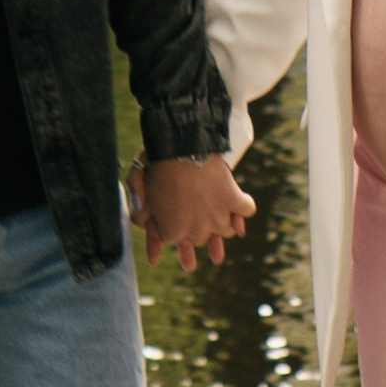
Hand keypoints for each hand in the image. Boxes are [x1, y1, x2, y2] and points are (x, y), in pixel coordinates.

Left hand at [136, 154, 255, 275]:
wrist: (179, 145)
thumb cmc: (156, 165)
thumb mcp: (139, 189)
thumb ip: (140, 214)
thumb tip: (146, 235)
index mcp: (173, 231)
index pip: (176, 241)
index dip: (175, 230)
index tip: (178, 226)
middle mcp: (198, 230)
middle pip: (202, 238)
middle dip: (199, 229)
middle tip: (200, 218)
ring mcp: (218, 217)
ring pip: (227, 231)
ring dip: (224, 223)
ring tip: (224, 216)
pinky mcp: (234, 199)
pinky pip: (246, 210)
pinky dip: (244, 207)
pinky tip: (241, 203)